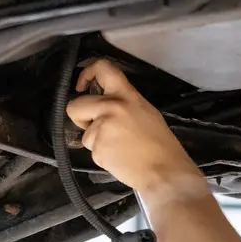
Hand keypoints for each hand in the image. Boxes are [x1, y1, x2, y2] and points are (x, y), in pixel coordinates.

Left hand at [65, 59, 209, 199]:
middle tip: (97, 127)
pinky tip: (120, 159)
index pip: (102, 69)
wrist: (165, 173)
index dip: (86, 74)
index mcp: (127, 96)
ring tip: (120, 149)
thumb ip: (125, 105)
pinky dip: (103, 156)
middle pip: (75, 106)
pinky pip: (93, 150)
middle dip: (80, 118)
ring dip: (97, 142)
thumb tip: (106, 103)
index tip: (82, 86)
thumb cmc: (161, 146)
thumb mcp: (147, 113)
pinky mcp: (98, 150)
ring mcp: (102, 129)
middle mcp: (111, 108)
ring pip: (85, 134)